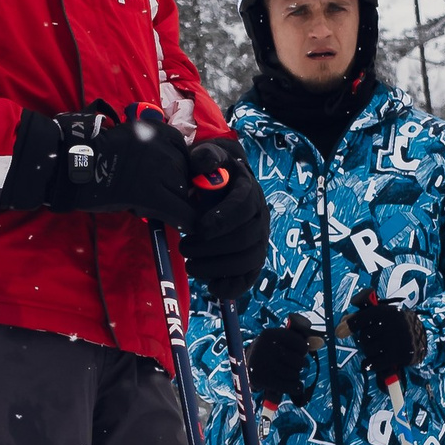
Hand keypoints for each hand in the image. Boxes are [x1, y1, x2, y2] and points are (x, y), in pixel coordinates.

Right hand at [9, 105, 194, 223]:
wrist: (73, 167)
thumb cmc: (93, 153)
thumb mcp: (128, 137)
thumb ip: (149, 147)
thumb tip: (166, 167)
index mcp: (155, 130)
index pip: (181, 147)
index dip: (178, 163)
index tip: (171, 173)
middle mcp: (162, 147)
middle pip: (184, 170)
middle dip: (178, 183)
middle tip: (163, 193)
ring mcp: (159, 171)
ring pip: (183, 190)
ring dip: (177, 199)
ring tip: (164, 206)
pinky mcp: (153, 196)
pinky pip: (180, 211)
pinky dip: (185, 219)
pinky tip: (184, 224)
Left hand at [183, 138, 269, 299]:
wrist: (222, 185)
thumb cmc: (210, 173)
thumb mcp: (207, 159)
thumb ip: (206, 158)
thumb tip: (204, 162)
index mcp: (249, 192)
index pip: (243, 206)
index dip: (223, 219)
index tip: (199, 228)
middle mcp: (260, 217)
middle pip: (246, 238)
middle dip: (213, 247)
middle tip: (184, 248)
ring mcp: (259, 240)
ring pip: (248, 260)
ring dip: (218, 267)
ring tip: (190, 265)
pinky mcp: (253, 259)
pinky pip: (249, 278)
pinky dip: (233, 287)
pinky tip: (212, 287)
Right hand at [247, 322, 317, 402]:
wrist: (244, 366)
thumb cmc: (269, 352)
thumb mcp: (281, 342)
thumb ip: (302, 341)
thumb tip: (320, 342)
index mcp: (270, 334)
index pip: (300, 344)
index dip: (303, 350)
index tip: (298, 352)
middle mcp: (264, 348)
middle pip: (299, 361)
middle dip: (300, 365)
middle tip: (293, 365)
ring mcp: (261, 364)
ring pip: (294, 375)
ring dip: (296, 377)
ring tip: (290, 374)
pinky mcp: (260, 380)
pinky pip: (289, 386)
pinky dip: (296, 387)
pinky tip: (295, 385)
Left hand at [347, 294, 428, 381]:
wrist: (422, 337)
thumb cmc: (396, 325)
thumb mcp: (381, 316)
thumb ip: (361, 318)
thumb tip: (340, 326)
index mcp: (387, 312)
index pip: (363, 318)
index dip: (350, 325)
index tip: (339, 333)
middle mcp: (393, 324)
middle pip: (364, 337)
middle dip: (364, 341)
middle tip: (374, 340)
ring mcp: (398, 340)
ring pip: (369, 350)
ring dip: (369, 352)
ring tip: (378, 349)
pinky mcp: (401, 355)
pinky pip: (376, 363)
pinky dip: (370, 364)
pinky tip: (370, 363)